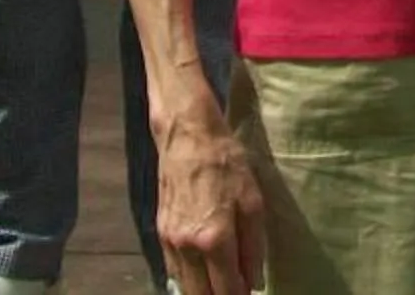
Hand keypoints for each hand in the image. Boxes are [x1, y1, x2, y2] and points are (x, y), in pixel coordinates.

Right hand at [155, 116, 264, 294]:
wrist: (188, 137)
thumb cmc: (226, 164)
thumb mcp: (253, 202)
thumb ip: (253, 247)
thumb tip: (254, 281)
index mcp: (214, 240)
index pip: (227, 290)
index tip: (250, 294)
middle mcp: (188, 248)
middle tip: (236, 289)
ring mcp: (170, 242)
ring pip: (185, 287)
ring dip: (203, 291)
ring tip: (221, 282)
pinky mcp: (160, 234)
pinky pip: (173, 270)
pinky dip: (188, 278)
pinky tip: (202, 271)